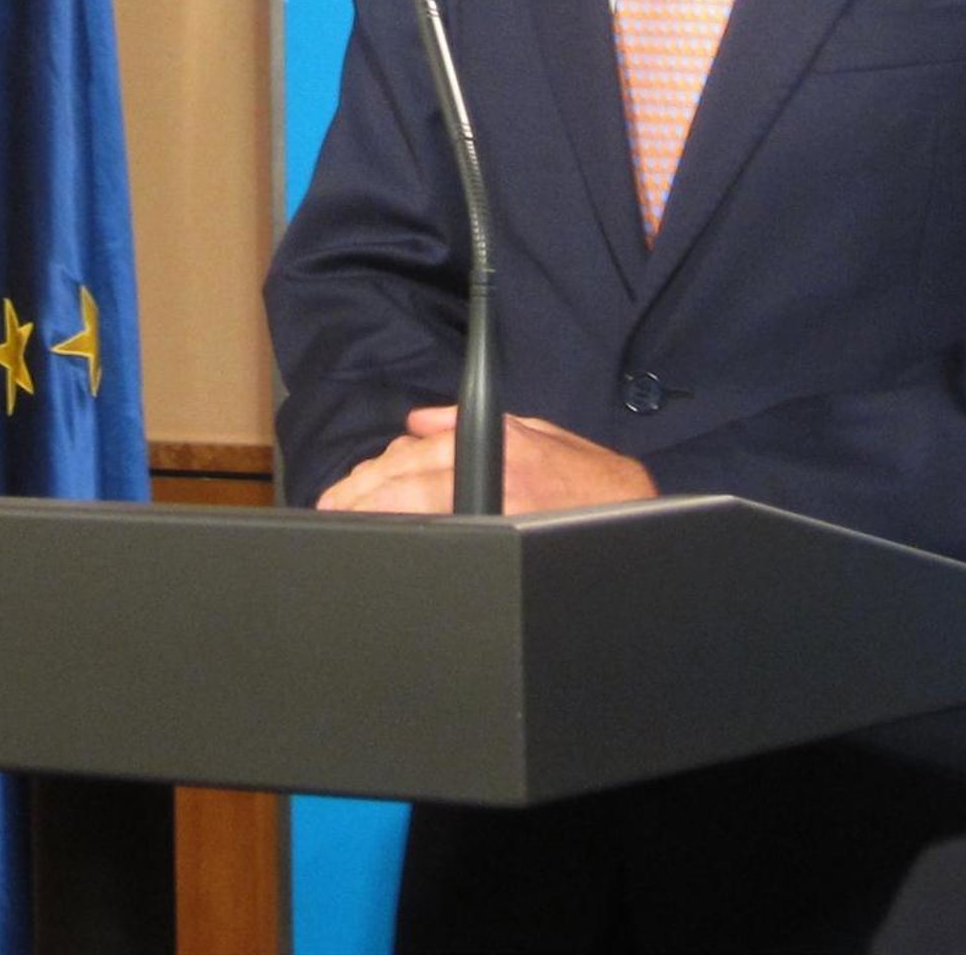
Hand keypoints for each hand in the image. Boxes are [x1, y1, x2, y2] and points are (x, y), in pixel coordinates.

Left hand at [316, 407, 658, 514]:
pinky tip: (386, 545)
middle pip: (403, 482)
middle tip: (334, 509)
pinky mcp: (498, 537)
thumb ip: (476, 424)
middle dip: (361, 495)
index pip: (414, 453)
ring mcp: (491, 507)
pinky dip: (408, 540)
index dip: (372, 474)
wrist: (631, 515)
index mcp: (496, 439)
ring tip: (347, 525)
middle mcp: (489, 469)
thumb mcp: (539, 433)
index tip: (347, 488)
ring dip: (372, 515)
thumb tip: (420, 420)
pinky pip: (438, 539)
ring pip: (412, 510)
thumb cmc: (589, 478)